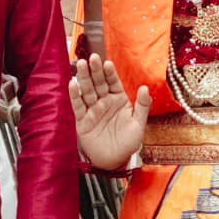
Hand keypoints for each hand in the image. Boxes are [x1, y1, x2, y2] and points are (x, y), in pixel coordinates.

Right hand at [68, 54, 150, 170]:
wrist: (114, 160)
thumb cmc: (128, 143)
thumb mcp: (139, 124)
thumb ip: (142, 106)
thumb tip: (145, 88)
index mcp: (119, 100)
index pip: (113, 82)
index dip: (110, 73)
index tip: (107, 63)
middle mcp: (105, 102)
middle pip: (98, 83)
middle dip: (95, 71)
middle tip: (92, 58)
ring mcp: (93, 110)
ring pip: (87, 91)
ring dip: (84, 78)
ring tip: (81, 65)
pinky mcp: (83, 120)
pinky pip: (78, 105)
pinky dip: (75, 95)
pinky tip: (73, 84)